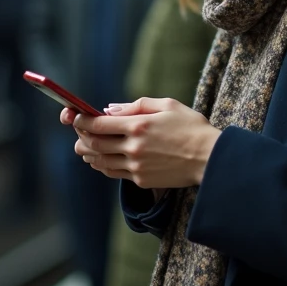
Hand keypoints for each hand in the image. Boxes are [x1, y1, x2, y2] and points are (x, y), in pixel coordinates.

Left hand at [61, 98, 220, 188]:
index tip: (76, 117)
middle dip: (81, 138)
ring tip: (85, 147)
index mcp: (139, 125)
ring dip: (89, 154)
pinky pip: (114, 173)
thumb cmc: (191, 127)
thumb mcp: (167, 105)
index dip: (81, 120)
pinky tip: (103, 160)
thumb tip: (109, 109)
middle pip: (94, 144)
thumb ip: (136, 105)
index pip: (98, 124)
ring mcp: (137, 166)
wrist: (210, 158)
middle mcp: (134, 147)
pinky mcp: (141, 180)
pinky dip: (103, 166)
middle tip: (78, 133)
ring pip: (100, 162)